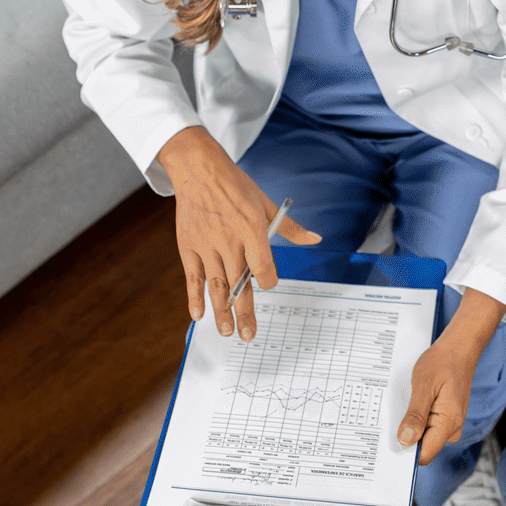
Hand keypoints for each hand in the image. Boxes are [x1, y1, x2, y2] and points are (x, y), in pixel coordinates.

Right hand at [159, 127, 317, 338]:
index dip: (267, 279)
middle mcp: (229, 241)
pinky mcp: (189, 248)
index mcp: (252, 229)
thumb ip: (289, 227)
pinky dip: (194, 297)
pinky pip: (193, 277)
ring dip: (221, 311)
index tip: (268, 284)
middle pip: (239, 283)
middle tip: (248, 335)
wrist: (199, 170)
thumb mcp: (266, 203)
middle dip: (244, 312)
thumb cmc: (236, 186)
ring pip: (216, 285)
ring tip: (227, 332)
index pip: (263, 265)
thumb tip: (315, 238)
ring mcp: (207, 246)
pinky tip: (198, 315)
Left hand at [396, 335, 478, 464]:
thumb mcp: (423, 386)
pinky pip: (429, 426)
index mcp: (449, 423)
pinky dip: (419, 417)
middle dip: (409, 435)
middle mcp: (453, 428)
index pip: (425, 454)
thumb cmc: (443, 362)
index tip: (391, 442)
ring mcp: (451, 423)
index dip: (407, 451)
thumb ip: (415, 416)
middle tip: (399, 413)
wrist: (460, 348)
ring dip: (413, 424)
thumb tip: (406, 441)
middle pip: (424, 447)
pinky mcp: (447, 417)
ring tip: (410, 401)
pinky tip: (416, 401)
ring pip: (425, 436)